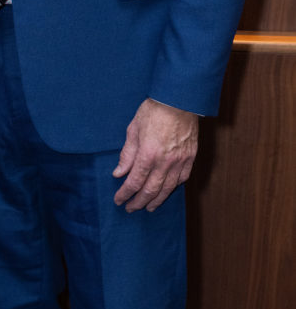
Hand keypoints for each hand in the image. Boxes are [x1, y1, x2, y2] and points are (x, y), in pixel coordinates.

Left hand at [113, 98, 197, 212]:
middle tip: (131, 208)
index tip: (119, 200)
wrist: (179, 99)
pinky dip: (173, 188)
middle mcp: (165, 162)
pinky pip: (182, 179)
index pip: (134, 182)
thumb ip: (127, 154)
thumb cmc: (154, 110)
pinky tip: (166, 191)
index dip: (125, 194)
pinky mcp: (190, 158)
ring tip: (148, 207)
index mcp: (148, 154)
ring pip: (167, 189)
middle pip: (150, 190)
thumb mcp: (133, 128)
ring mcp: (180, 161)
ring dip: (156, 200)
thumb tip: (119, 173)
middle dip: (139, 202)